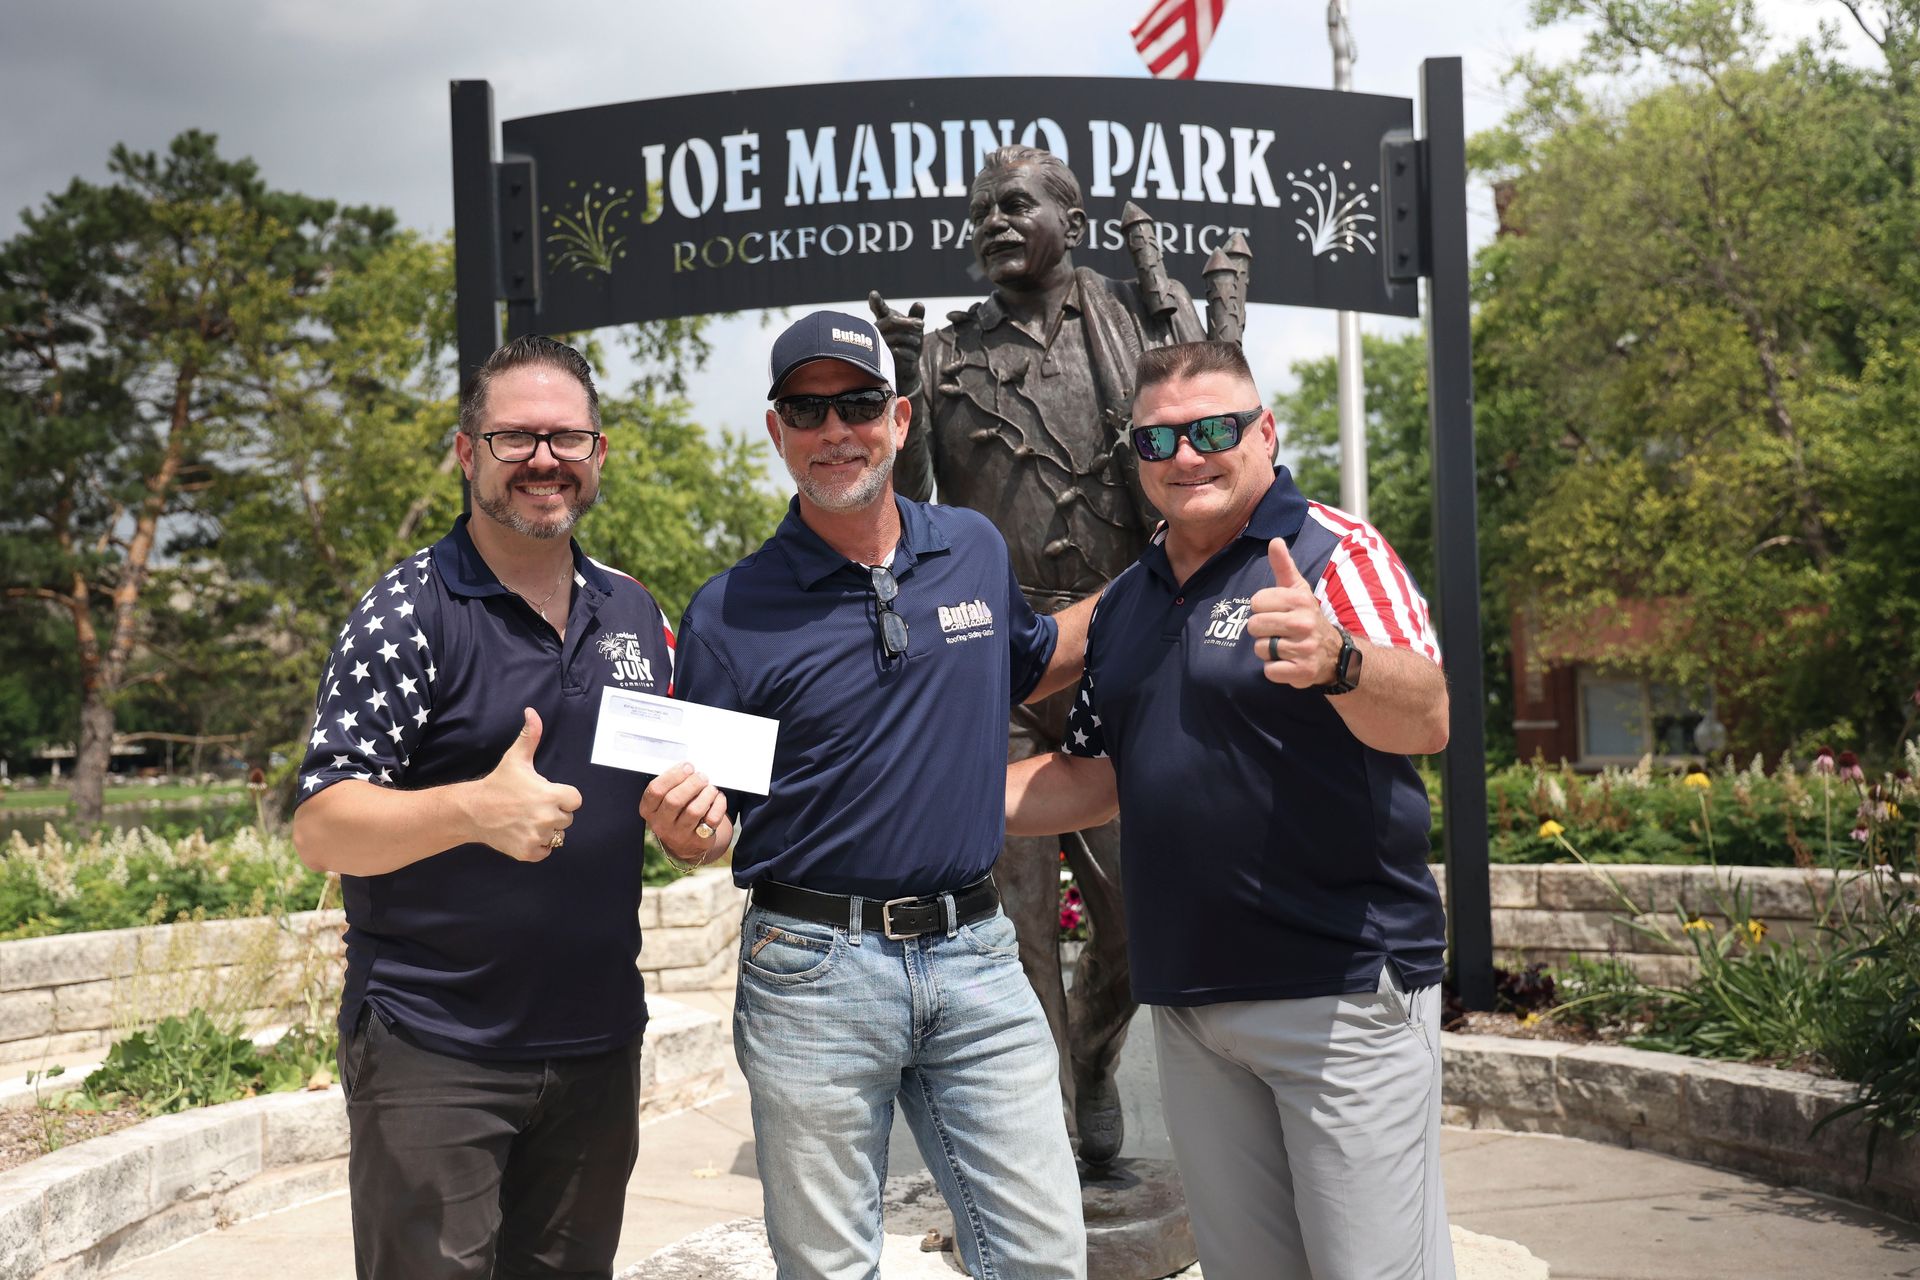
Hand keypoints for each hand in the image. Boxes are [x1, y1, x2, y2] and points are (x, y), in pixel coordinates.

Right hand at [469, 707, 582, 861]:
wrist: (473, 811)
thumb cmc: (498, 784)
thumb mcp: (516, 759)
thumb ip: (530, 736)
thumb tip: (532, 712)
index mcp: (551, 795)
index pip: (575, 800)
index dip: (563, 797)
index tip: (547, 794)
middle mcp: (547, 817)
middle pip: (567, 818)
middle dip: (554, 812)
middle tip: (533, 806)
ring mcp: (538, 836)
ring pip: (557, 835)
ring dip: (546, 829)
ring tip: (526, 819)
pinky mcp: (528, 852)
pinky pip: (546, 851)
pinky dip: (538, 845)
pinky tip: (524, 833)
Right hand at [639, 762, 727, 864]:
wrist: (685, 843)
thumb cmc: (676, 812)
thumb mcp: (665, 800)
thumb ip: (672, 784)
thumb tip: (689, 767)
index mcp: (649, 810)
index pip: (655, 790)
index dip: (673, 775)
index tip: (687, 766)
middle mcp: (661, 824)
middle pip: (674, 800)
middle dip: (692, 783)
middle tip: (702, 776)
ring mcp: (679, 834)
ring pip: (694, 810)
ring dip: (706, 793)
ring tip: (711, 788)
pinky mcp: (699, 840)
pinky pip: (711, 819)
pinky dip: (718, 805)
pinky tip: (718, 798)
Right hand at [868, 292, 924, 392]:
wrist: (906, 369)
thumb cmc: (908, 346)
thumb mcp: (915, 331)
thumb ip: (916, 317)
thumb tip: (919, 304)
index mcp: (884, 321)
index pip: (879, 309)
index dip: (876, 302)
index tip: (873, 294)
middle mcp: (877, 332)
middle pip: (891, 321)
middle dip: (908, 322)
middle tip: (921, 324)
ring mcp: (878, 346)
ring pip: (896, 337)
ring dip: (911, 339)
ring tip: (918, 342)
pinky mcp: (882, 360)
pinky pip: (898, 351)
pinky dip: (910, 353)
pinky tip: (914, 356)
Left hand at [1247, 539, 1338, 687]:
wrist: (1335, 653)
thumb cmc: (1307, 617)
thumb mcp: (1298, 589)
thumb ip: (1284, 566)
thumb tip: (1274, 540)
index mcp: (1300, 600)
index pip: (1255, 602)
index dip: (1261, 609)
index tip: (1276, 612)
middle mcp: (1304, 623)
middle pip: (1254, 626)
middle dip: (1262, 631)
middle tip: (1279, 632)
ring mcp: (1305, 648)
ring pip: (1260, 649)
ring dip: (1268, 651)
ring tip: (1284, 647)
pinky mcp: (1303, 671)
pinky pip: (1269, 670)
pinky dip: (1274, 669)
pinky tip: (1288, 662)